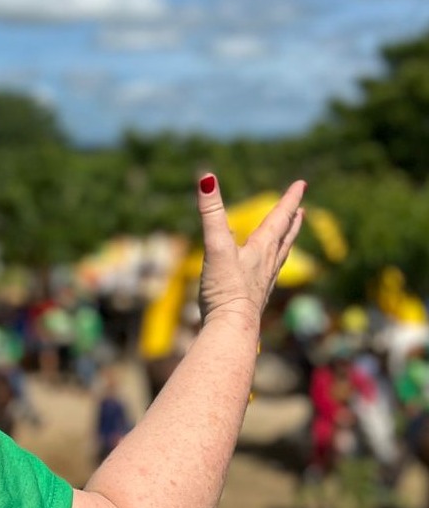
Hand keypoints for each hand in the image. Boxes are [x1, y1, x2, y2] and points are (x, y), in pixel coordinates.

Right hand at [197, 174, 305, 330]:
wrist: (231, 329)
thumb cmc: (226, 290)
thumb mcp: (216, 246)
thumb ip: (211, 213)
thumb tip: (206, 178)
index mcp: (261, 249)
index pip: (279, 218)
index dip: (289, 199)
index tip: (301, 184)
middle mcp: (266, 265)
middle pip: (284, 238)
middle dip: (292, 222)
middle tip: (302, 210)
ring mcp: (261, 283)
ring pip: (278, 258)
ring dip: (284, 244)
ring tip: (288, 238)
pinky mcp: (252, 300)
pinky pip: (265, 277)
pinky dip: (268, 267)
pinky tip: (260, 273)